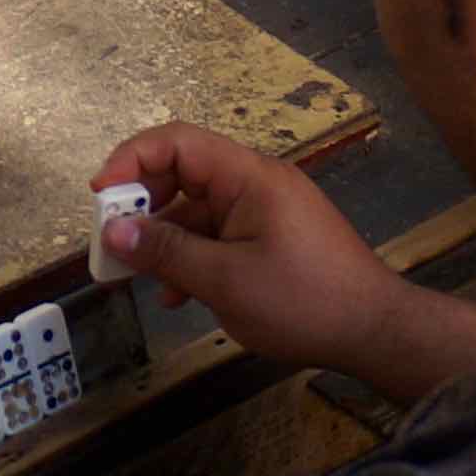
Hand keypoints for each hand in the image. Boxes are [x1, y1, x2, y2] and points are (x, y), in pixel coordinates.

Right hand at [90, 124, 417, 376]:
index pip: (177, 142)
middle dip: (141, 206)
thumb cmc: (304, 301)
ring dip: (164, 240)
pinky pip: (219, 235)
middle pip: (183, 173)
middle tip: (111, 243)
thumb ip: (167, 252)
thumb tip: (112, 230)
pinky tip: (178, 296)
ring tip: (136, 279)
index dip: (131, 160)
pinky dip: (192, 257)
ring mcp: (266, 212)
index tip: (100, 197)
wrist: (376, 333)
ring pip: (197, 210)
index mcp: (249, 177)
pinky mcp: (272, 239)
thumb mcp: (225, 281)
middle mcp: (256, 184)